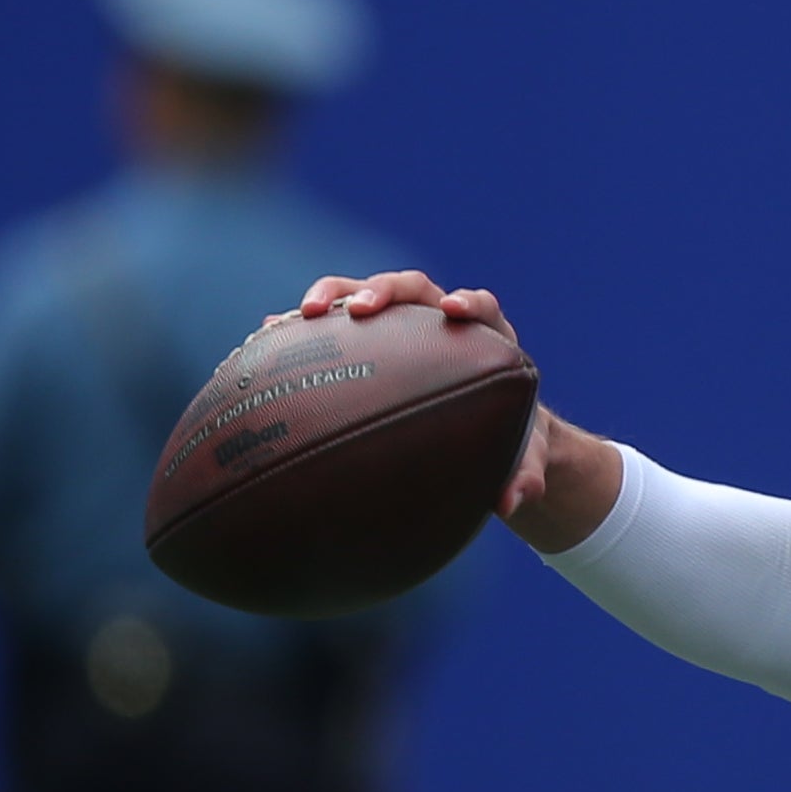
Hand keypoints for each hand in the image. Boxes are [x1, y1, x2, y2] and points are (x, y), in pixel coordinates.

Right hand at [290, 271, 607, 537]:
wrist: (483, 431)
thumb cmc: (508, 438)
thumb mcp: (523, 457)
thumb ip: (524, 474)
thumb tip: (513, 503)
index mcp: (486, 336)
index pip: (479, 306)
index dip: (467, 303)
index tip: (452, 310)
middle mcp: (438, 320)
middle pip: (412, 287)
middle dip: (384, 290)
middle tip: (359, 308)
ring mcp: (399, 324)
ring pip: (362, 292)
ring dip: (333, 295)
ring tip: (300, 316)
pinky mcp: (366, 337)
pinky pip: (331, 323)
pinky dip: (302, 326)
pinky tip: (266, 338)